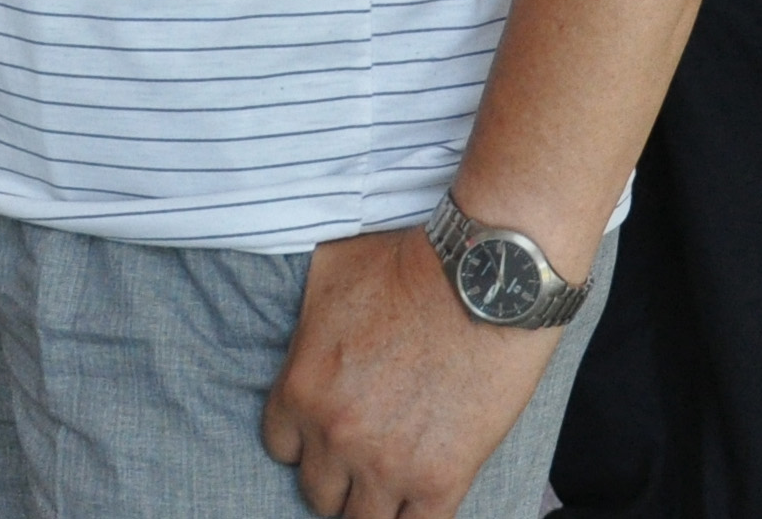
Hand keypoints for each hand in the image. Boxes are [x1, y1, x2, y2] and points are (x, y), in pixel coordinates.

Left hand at [260, 228, 560, 518]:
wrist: (481, 284)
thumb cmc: (407, 268)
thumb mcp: (327, 275)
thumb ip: (305, 322)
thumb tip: (302, 329)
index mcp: (300, 390)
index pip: (280, 446)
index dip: (303, 438)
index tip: (325, 430)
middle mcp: (334, 434)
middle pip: (317, 489)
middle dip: (335, 474)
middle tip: (361, 455)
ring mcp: (386, 464)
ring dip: (371, 503)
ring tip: (389, 482)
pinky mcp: (440, 481)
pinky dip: (415, 518)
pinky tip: (421, 499)